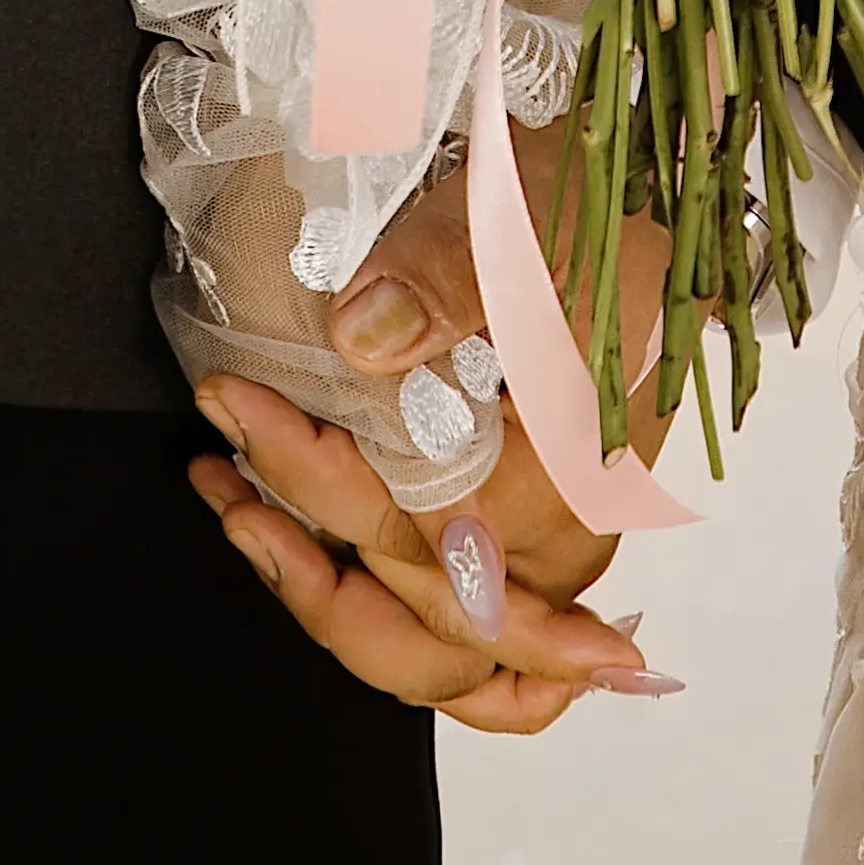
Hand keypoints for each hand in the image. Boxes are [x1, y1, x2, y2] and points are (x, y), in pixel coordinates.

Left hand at [189, 194, 677, 737]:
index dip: (307, 478)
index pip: (413, 527)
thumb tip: (362, 338)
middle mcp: (563, 545)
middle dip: (302, 564)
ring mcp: (549, 558)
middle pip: (419, 626)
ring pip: (434, 652)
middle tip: (219, 471)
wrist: (644, 213)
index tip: (232, 405)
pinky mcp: (528, 543)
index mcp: (569, 478)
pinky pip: (459, 632)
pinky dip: (383, 617)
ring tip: (239, 513)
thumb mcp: (520, 219)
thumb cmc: (595, 215)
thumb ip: (446, 275)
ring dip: (329, 601)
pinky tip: (304, 559)